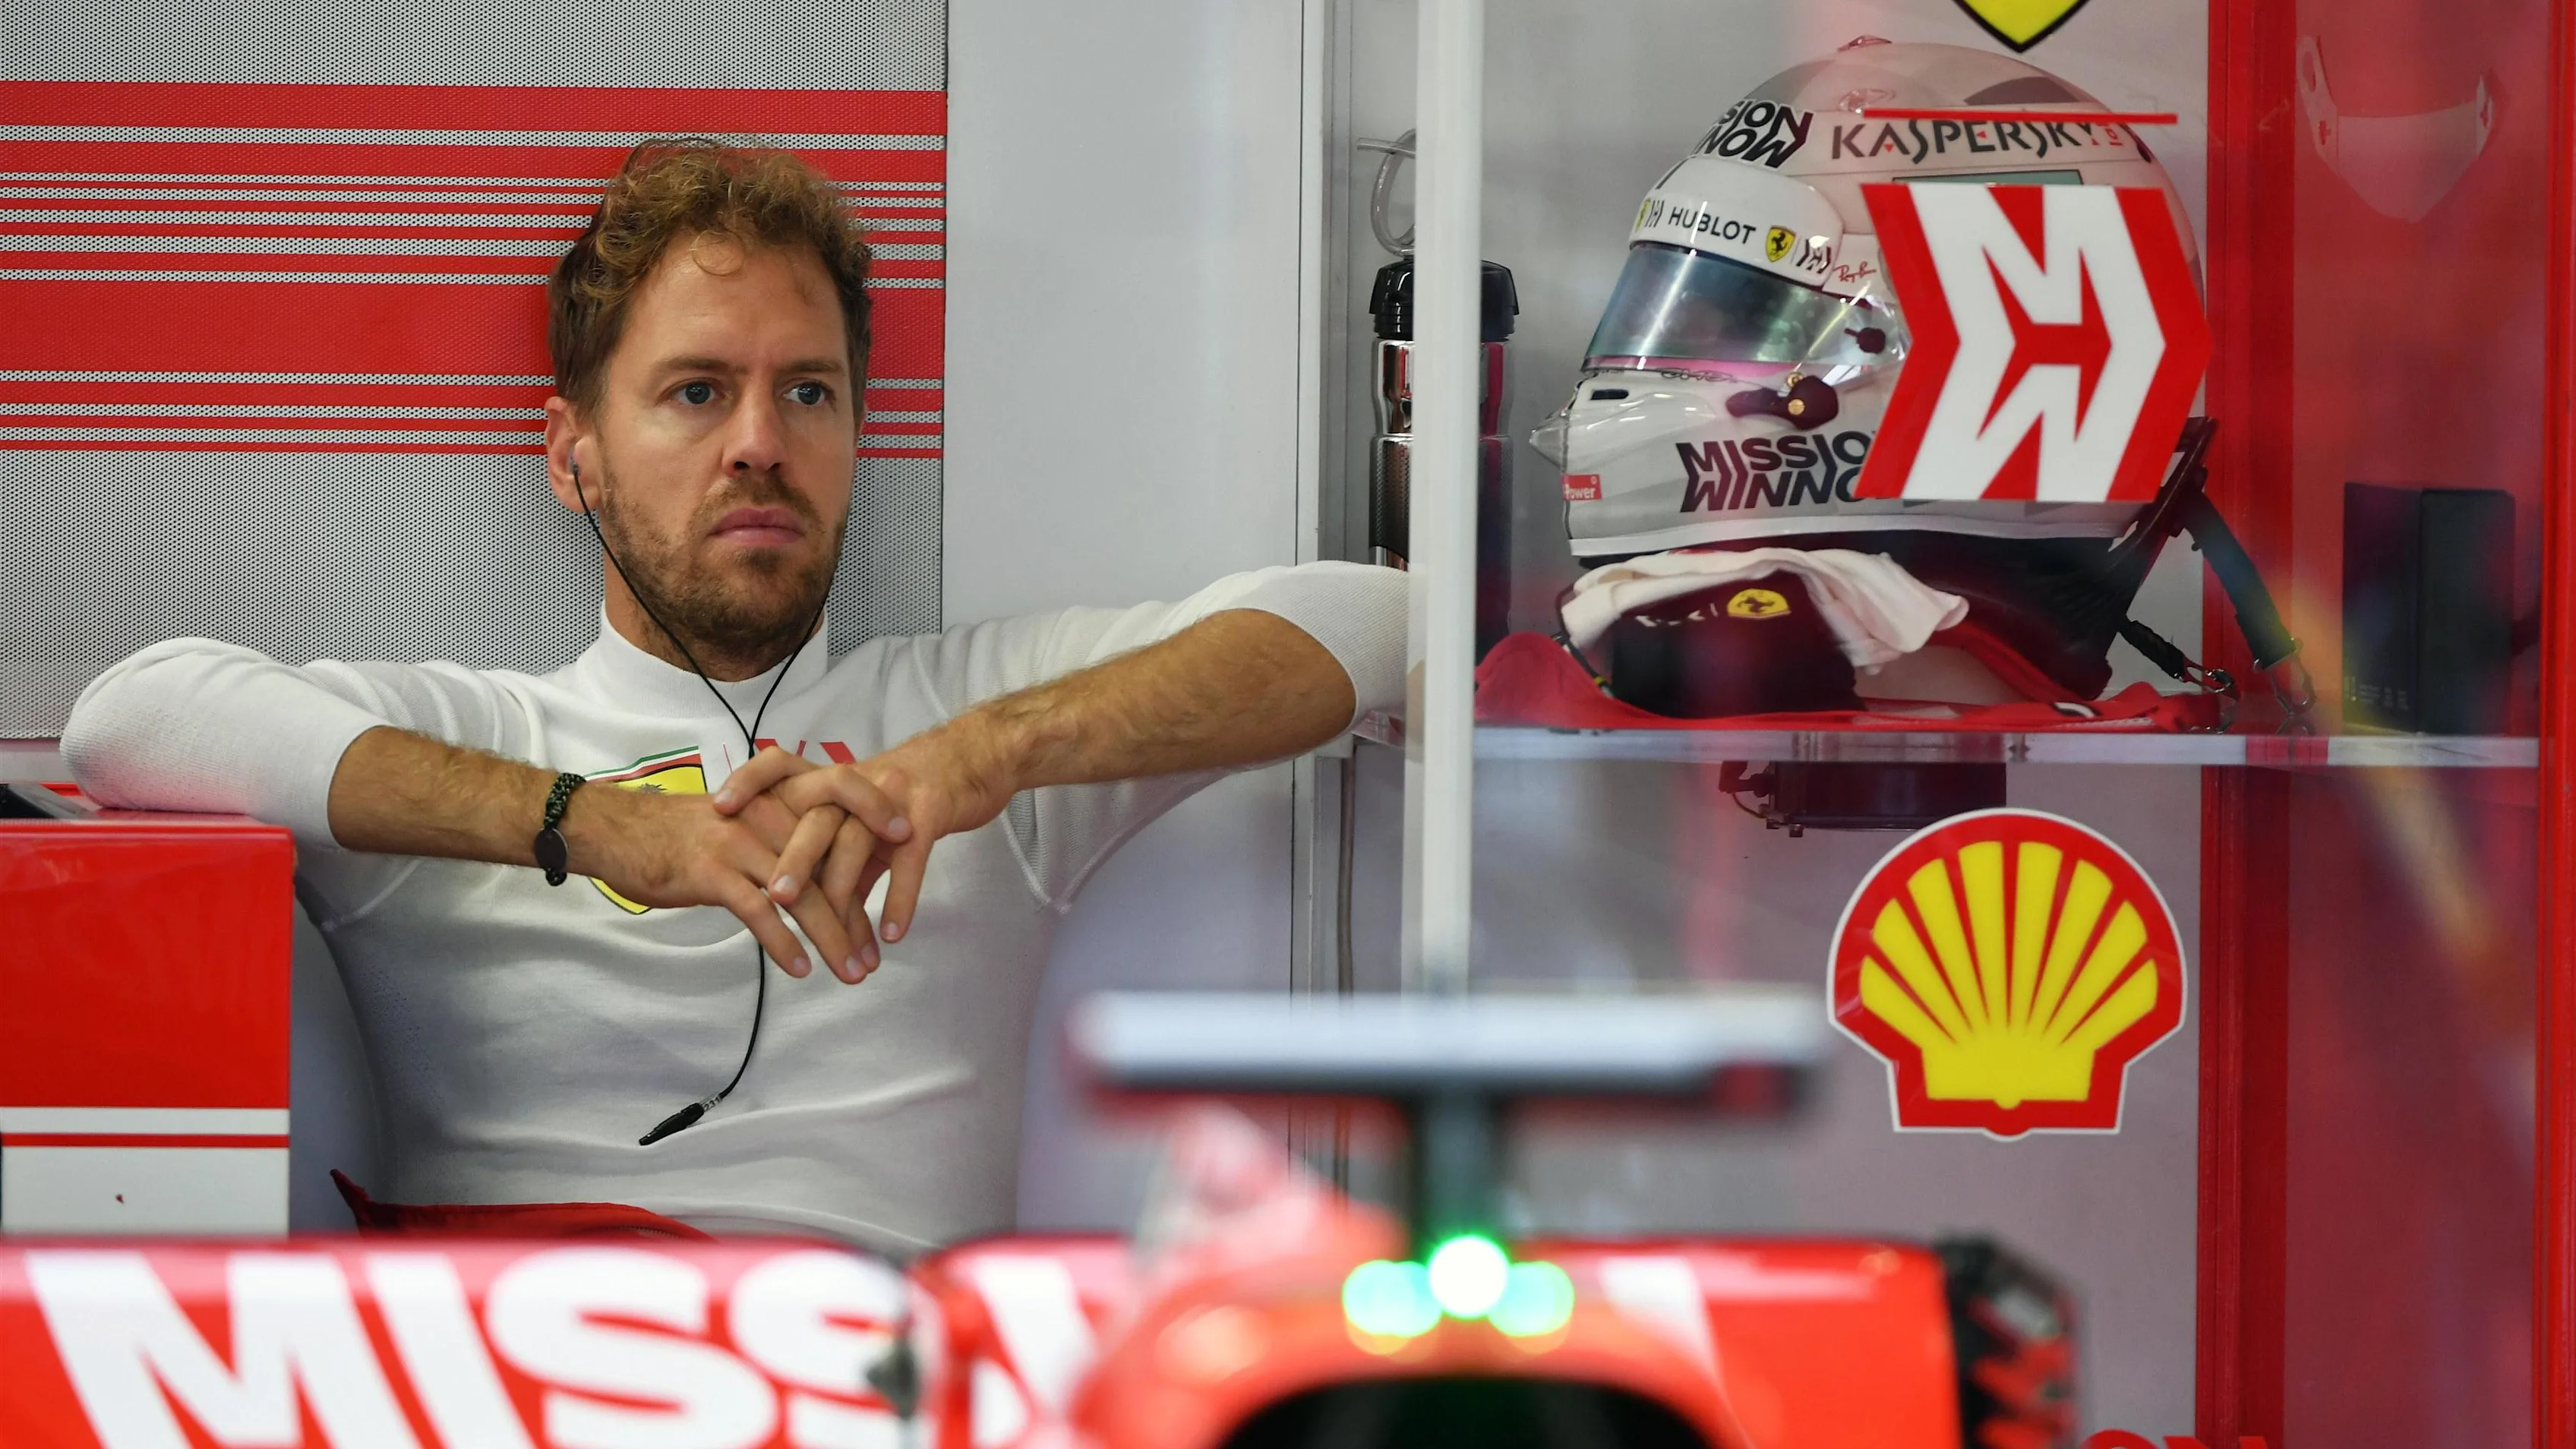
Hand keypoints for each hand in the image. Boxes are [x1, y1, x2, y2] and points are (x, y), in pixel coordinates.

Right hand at [559, 781, 886, 984]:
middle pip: (828, 863)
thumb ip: (781, 835)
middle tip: (874, 957)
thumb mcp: (739, 820)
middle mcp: (765, 814)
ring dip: (831, 938)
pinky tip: (800, 969)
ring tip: (851, 972)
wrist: (618, 830)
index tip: (912, 841)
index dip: (877, 813)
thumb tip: (821, 867)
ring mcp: (740, 842)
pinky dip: (784, 943)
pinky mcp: (713, 872)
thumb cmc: (681, 832)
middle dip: (855, 915)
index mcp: (775, 795)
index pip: (840, 795)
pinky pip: (760, 912)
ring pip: (801, 895)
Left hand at [711, 722, 1017, 953]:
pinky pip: (910, 859)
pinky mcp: (930, 812)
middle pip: (816, 820)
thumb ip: (847, 860)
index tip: (718, 808)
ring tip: (827, 931)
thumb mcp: (873, 818)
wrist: (978, 757)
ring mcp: (893, 797)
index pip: (783, 768)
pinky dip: (900, 899)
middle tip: (772, 900)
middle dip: (792, 860)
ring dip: (842, 891)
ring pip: (857, 843)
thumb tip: (821, 909)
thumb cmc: (919, 790)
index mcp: (837, 783)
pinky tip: (890, 934)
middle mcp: (858, 785)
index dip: (750, 782)